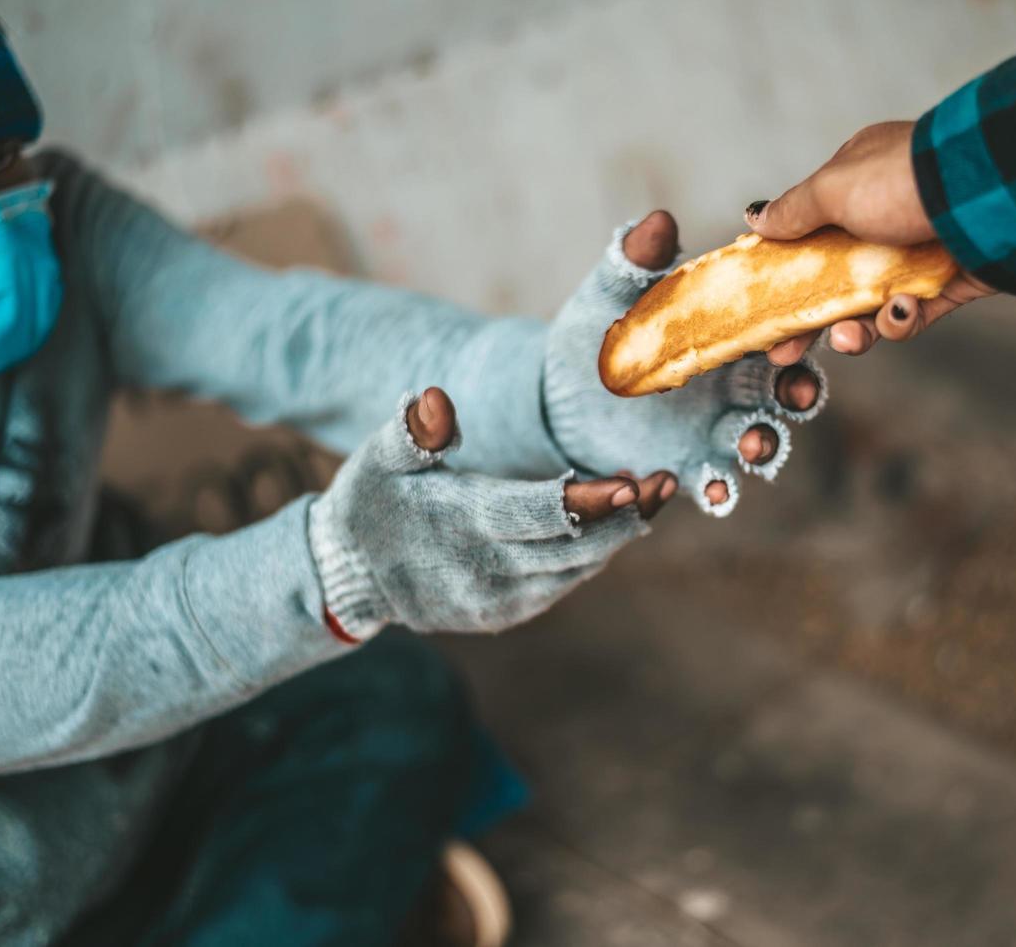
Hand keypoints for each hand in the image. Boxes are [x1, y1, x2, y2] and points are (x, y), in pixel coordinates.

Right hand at [308, 388, 670, 635]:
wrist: (350, 576)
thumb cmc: (371, 502)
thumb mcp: (377, 460)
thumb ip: (412, 432)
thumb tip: (437, 399)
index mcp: (463, 525)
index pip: (539, 514)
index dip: (589, 500)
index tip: (631, 478)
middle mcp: (489, 572)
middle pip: (575, 547)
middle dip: (625, 515)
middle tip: (665, 480)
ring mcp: (501, 601)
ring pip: (577, 569)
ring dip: (618, 534)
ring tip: (654, 493)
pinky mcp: (507, 615)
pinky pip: (564, 583)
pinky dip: (593, 554)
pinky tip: (618, 521)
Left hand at [544, 213, 827, 515]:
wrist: (556, 393)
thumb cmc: (599, 334)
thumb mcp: (613, 295)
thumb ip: (637, 261)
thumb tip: (658, 222)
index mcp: (733, 336)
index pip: (784, 331)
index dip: (803, 335)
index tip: (798, 338)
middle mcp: (739, 386)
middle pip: (791, 390)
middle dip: (800, 394)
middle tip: (793, 396)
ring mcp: (719, 432)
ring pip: (763, 441)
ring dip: (766, 446)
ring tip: (751, 449)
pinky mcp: (692, 469)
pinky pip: (719, 485)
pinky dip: (723, 490)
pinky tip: (713, 490)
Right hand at [744, 121, 998, 364]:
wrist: (990, 199)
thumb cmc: (903, 183)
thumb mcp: (833, 189)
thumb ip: (793, 211)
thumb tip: (756, 218)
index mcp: (858, 184)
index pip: (812, 231)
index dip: (786, 269)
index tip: (764, 303)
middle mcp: (888, 216)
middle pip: (837, 278)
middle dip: (811, 319)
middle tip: (784, 351)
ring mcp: (919, 252)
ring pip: (873, 304)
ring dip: (856, 328)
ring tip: (848, 339)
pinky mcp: (950, 284)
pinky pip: (914, 314)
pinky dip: (901, 320)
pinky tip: (899, 314)